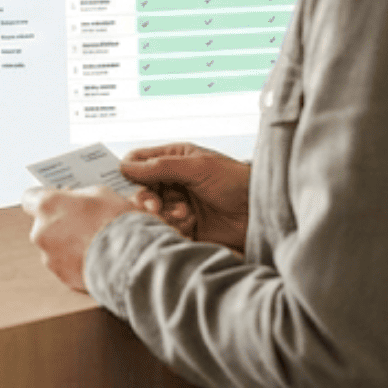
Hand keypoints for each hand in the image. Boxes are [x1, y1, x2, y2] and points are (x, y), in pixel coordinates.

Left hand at [21, 185, 138, 292]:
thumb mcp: (101, 193)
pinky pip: (66, 266)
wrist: (130, 259)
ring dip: (69, 245)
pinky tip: (97, 259)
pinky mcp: (62, 277)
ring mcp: (50, 257)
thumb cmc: (118, 221)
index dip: (43, 199)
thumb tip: (74, 199)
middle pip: (44, 225)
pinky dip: (77, 263)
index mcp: (47, 205)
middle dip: (60, 224)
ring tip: (96, 244)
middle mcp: (41, 231)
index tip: (55, 201)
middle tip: (85, 223)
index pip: (30, 198)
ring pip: (55, 247)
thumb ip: (79, 195)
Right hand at [122, 143, 250, 252]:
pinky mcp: (185, 227)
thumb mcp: (198, 167)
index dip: (130, 171)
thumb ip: (161, 166)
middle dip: (146, 199)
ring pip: (150, 212)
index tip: (132, 182)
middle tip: (154, 206)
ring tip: (183, 215)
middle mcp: (174, 181)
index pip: (139, 162)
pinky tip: (189, 226)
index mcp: (175, 159)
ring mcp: (178, 204)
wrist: (262, 213)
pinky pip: (164, 229)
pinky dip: (172, 228)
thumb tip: (126, 166)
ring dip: (163, 214)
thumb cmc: (237, 182)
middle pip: (140, 189)